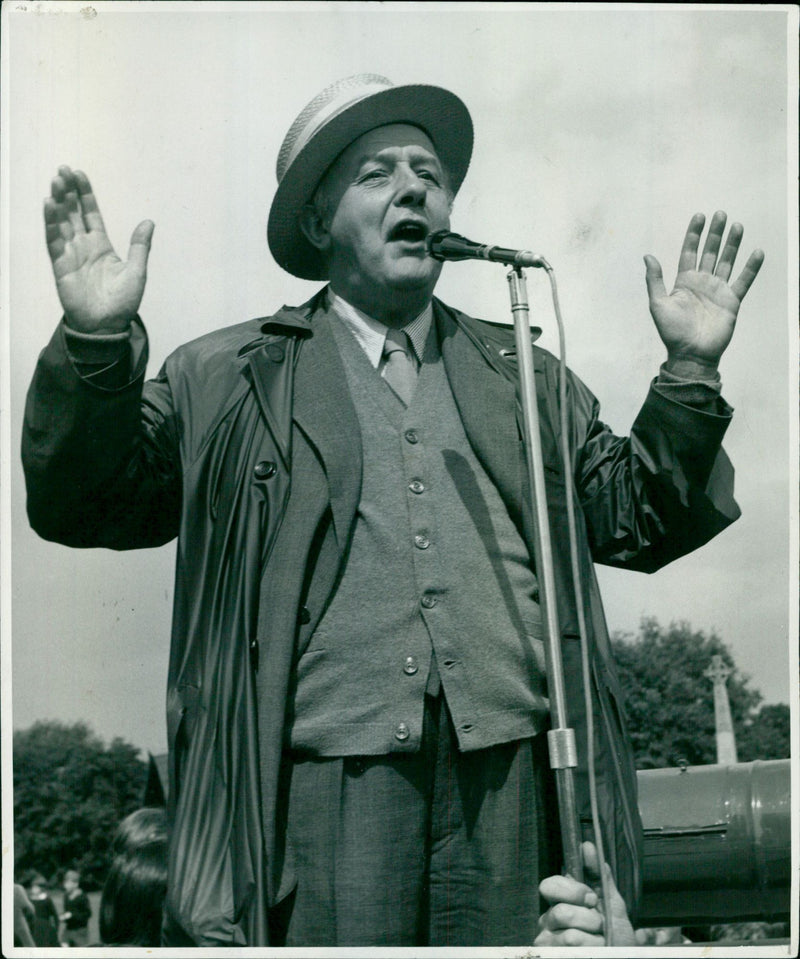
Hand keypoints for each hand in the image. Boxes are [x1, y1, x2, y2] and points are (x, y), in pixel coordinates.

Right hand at [44, 165, 153, 332]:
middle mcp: (83, 246)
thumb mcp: (137, 272)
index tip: (79, 174)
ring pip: (61, 222)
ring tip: (56, 181)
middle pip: (73, 212)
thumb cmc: (122, 303)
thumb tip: (149, 221)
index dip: (85, 194)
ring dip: (58, 202)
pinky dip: (51, 223)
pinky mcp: (60, 266)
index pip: (90, 213)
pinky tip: (49, 205)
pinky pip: (54, 240)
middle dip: (68, 191)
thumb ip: (140, 247)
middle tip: (63, 170)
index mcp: (101, 245)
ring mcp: (70, 254)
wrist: (108, 327)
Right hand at [534, 841, 638, 945]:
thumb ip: (600, 877)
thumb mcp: (612, 904)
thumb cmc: (615, 936)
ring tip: (599, 941)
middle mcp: (548, 920)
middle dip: (589, 919)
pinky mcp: (549, 955)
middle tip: (600, 925)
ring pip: (569, 934)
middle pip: (561, 911)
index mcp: (560, 902)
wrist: (620, 957)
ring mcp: (547, 941)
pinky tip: (592, 951)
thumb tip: (588, 846)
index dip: (572, 890)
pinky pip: (572, 948)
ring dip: (593, 939)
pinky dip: (590, 949)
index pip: (549, 885)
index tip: (592, 898)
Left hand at [644, 211, 763, 375]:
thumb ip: (654, 280)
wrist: (691, 354)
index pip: (689, 252)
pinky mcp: (732, 301)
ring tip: (737, 226)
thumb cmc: (672, 332)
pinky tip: (757, 252)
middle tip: (721, 214)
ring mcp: (718, 291)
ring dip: (732, 244)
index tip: (699, 216)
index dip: (694, 235)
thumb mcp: (658, 304)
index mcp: (684, 282)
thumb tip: (647, 256)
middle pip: (710, 252)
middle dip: (715, 234)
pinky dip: (751, 267)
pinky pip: (743, 280)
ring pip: (727, 261)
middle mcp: (702, 283)